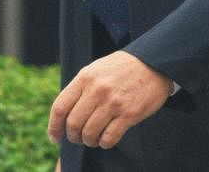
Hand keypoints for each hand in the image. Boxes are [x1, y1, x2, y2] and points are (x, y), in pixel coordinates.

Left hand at [47, 50, 171, 149]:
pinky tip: (107, 139)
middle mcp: (97, 89)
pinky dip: (104, 144)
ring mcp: (113, 102)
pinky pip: (108, 138)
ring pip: (89, 134)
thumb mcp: (97, 69)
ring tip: (94, 139)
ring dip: (89, 141)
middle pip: (73, 124)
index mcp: (85, 77)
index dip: (54, 127)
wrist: (154, 64)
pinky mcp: (129, 114)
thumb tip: (64, 115)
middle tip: (78, 139)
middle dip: (73, 137)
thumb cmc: (122, 69)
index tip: (55, 137)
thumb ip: (80, 88)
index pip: (60, 107)